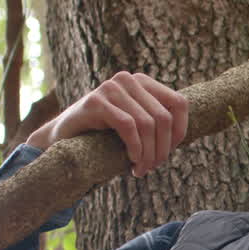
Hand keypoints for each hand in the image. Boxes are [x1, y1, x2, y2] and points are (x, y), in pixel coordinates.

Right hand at [29, 72, 188, 177]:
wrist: (62, 139)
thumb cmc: (103, 137)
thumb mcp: (135, 127)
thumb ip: (156, 124)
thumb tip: (186, 135)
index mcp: (143, 82)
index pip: (179, 104)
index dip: (180, 132)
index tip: (169, 153)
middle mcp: (128, 80)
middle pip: (163, 118)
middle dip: (162, 149)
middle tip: (151, 168)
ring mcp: (111, 87)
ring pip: (148, 124)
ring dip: (148, 154)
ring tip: (141, 170)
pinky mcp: (96, 101)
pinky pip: (128, 127)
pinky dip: (135, 149)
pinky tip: (132, 163)